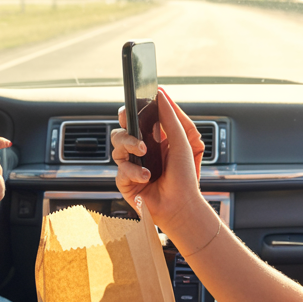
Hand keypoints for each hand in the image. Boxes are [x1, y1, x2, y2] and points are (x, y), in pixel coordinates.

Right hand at [111, 88, 205, 232]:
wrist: (182, 207)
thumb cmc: (185, 178)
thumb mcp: (183, 141)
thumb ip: (171, 117)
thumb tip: (161, 95)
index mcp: (155, 140)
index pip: (139, 119)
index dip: (133, 110)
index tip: (134, 102)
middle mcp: (141, 152)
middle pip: (122, 129)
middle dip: (125, 123)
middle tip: (130, 121)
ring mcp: (132, 166)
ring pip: (116, 145)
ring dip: (130, 144)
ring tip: (144, 151)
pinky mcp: (125, 182)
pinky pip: (120, 169)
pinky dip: (134, 171)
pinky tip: (147, 176)